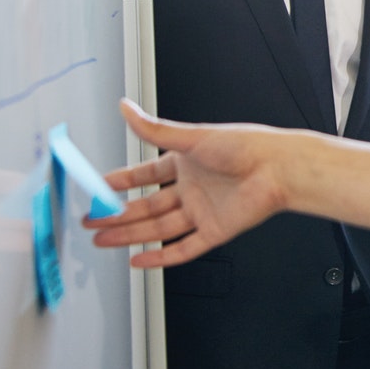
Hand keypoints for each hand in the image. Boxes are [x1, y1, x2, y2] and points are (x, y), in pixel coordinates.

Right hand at [85, 100, 290, 267]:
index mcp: (185, 162)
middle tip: (91, 222)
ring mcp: (201, 211)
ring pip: (157, 228)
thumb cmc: (245, 146)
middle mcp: (191, 188)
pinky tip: (139, 259)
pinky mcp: (214, 231)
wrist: (278, 169)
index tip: (97, 188)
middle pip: (146, 206)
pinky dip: (160, 256)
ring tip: (103, 241)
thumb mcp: (191, 137)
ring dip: (129, 235)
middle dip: (116, 215)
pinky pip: (183, 248)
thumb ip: (154, 130)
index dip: (120, 183)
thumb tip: (127, 108)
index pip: (144, 175)